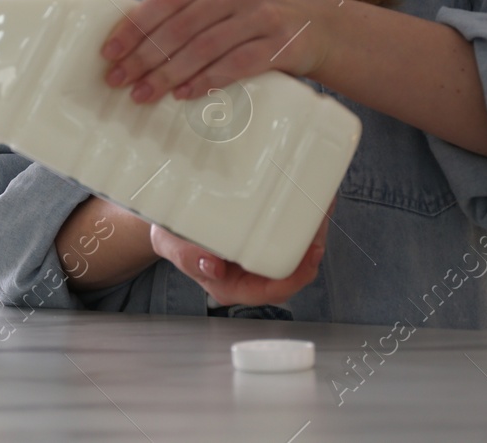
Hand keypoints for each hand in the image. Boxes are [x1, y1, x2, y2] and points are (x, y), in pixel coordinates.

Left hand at [101, 0, 333, 102]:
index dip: (133, 27)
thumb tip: (132, 45)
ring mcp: (260, 15)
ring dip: (168, 75)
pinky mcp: (280, 43)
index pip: (163, 0)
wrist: (321, 25)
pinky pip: (236, 64)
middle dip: (143, 57)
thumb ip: (187, 14)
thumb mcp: (223, 1)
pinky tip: (185, 94)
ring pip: (203, 47)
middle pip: (179, 27)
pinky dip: (207, 80)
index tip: (109, 52)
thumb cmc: (257, 16)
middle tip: (118, 81)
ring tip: (143, 95)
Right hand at [149, 204, 332, 306]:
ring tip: (319, 201)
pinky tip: (308, 196)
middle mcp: (251, 273)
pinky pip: (289, 232)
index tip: (310, 255)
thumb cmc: (172, 235)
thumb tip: (213, 266)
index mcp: (233, 284)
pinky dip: (302, 215)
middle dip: (311, 244)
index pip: (271, 290)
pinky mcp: (263, 236)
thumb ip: (187, 256)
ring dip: (310, 228)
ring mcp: (259, 256)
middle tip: (319, 216)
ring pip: (296, 249)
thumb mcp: (172, 244)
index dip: (296, 276)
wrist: (167, 220)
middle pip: (292, 269)